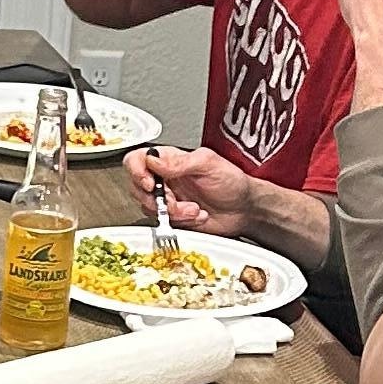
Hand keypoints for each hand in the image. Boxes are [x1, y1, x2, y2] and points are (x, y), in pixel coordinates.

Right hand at [126, 143, 252, 233]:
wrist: (244, 210)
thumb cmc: (231, 182)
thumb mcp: (208, 164)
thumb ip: (179, 162)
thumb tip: (153, 160)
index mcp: (169, 160)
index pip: (138, 160)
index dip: (137, 172)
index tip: (150, 183)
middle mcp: (164, 179)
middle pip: (137, 187)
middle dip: (158, 199)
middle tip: (176, 201)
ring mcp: (167, 200)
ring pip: (148, 208)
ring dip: (173, 212)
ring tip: (194, 209)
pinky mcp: (172, 218)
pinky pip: (162, 223)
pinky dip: (180, 222)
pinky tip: (196, 216)